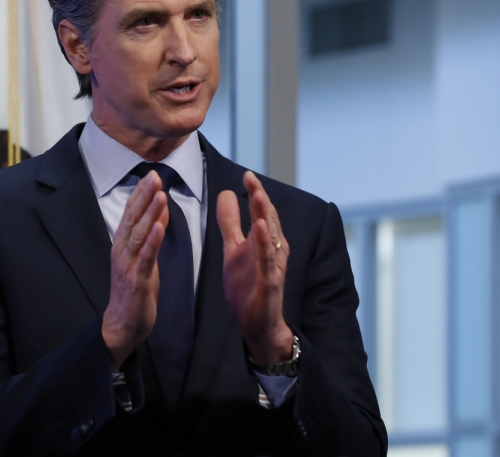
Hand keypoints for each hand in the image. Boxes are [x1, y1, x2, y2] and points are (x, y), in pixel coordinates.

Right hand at [101, 171, 168, 370]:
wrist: (122, 324)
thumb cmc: (134, 290)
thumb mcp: (145, 257)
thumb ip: (151, 233)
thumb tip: (160, 209)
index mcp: (123, 243)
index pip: (131, 212)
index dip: (141, 193)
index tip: (151, 174)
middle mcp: (122, 250)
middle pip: (133, 218)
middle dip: (144, 196)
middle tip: (155, 176)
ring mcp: (128, 265)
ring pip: (139, 234)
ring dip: (149, 213)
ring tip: (160, 195)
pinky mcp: (137, 280)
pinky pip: (146, 257)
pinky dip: (153, 241)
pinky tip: (160, 227)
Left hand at [217, 171, 293, 363]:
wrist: (257, 324)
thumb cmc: (248, 286)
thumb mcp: (234, 249)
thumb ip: (230, 222)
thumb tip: (226, 193)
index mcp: (264, 240)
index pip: (261, 211)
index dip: (255, 193)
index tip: (246, 174)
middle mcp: (273, 249)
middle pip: (267, 218)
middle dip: (260, 197)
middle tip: (250, 178)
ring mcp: (273, 265)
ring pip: (270, 236)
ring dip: (264, 215)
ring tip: (257, 195)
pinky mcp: (270, 282)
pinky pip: (267, 260)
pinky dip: (264, 243)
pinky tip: (258, 228)